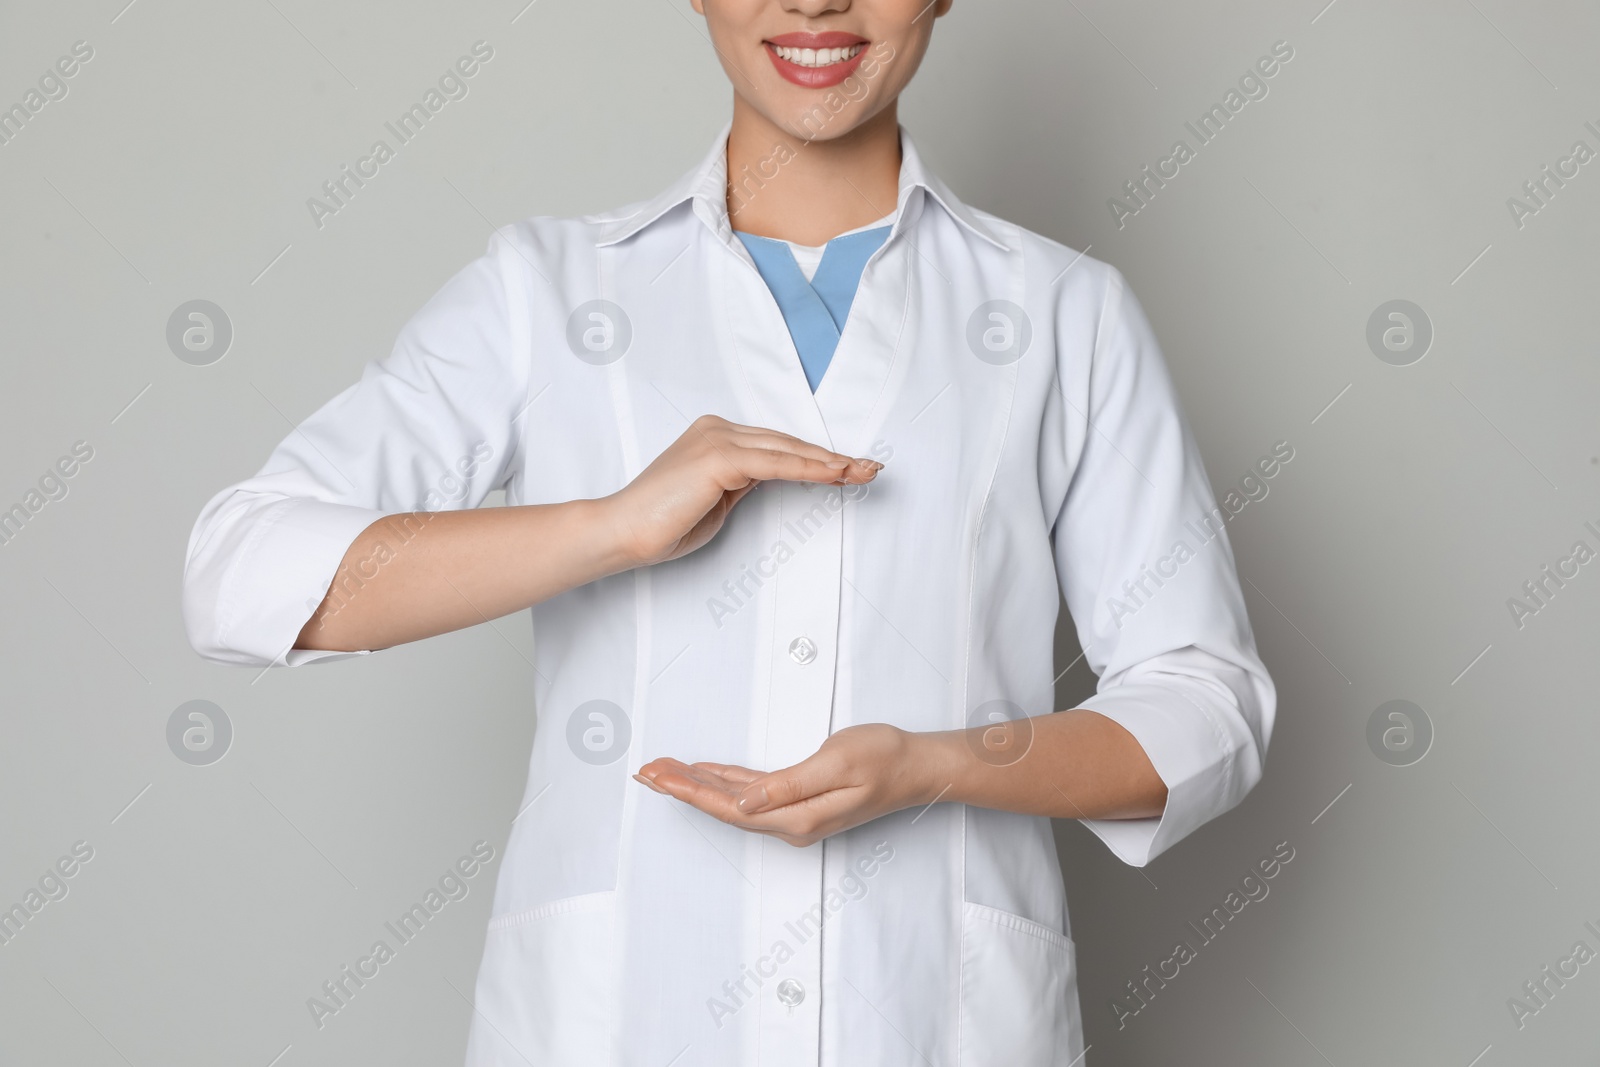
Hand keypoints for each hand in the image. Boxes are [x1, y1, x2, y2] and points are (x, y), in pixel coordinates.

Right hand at [602, 414, 880, 567]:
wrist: (623, 533)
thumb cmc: (663, 526)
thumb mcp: (715, 501)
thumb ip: (741, 484)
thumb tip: (769, 480)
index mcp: (715, 436)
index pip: (776, 445)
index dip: (814, 457)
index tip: (848, 469)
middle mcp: (718, 429)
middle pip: (788, 442)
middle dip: (832, 457)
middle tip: (870, 468)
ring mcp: (718, 439)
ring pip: (788, 450)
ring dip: (830, 462)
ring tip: (864, 472)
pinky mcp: (720, 456)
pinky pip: (776, 464)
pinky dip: (810, 469)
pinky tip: (837, 475)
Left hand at [635, 724, 941, 846]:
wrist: (919, 768)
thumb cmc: (885, 759)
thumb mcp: (837, 763)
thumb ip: (788, 786)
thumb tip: (743, 803)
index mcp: (796, 817)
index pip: (728, 807)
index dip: (688, 792)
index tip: (657, 776)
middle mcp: (791, 823)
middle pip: (723, 807)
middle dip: (681, 788)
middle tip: (645, 769)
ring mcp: (797, 815)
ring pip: (734, 801)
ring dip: (699, 785)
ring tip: (664, 770)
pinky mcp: (803, 801)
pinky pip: (753, 794)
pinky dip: (725, 782)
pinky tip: (707, 773)